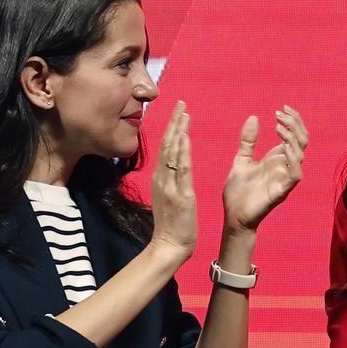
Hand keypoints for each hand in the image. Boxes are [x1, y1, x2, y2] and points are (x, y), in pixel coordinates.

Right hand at [149, 101, 196, 261]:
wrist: (169, 245)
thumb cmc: (172, 224)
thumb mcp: (169, 197)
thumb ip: (170, 181)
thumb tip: (173, 167)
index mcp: (161, 179)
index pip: (166, 147)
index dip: (172, 128)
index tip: (179, 111)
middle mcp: (162, 179)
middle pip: (167, 144)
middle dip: (174, 122)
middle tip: (181, 102)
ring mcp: (169, 186)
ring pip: (173, 152)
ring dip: (179, 131)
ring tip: (184, 112)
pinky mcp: (180, 194)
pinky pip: (181, 169)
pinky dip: (183, 152)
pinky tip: (185, 138)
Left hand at [222, 107, 306, 232]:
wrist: (233, 216)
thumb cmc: (238, 191)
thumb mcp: (241, 160)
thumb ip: (248, 141)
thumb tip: (254, 117)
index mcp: (277, 158)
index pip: (295, 135)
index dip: (293, 120)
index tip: (281, 109)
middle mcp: (285, 166)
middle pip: (302, 141)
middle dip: (294, 124)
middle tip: (279, 114)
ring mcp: (285, 178)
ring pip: (300, 154)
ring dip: (292, 138)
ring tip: (278, 127)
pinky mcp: (282, 191)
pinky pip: (295, 174)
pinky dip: (292, 159)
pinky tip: (282, 147)